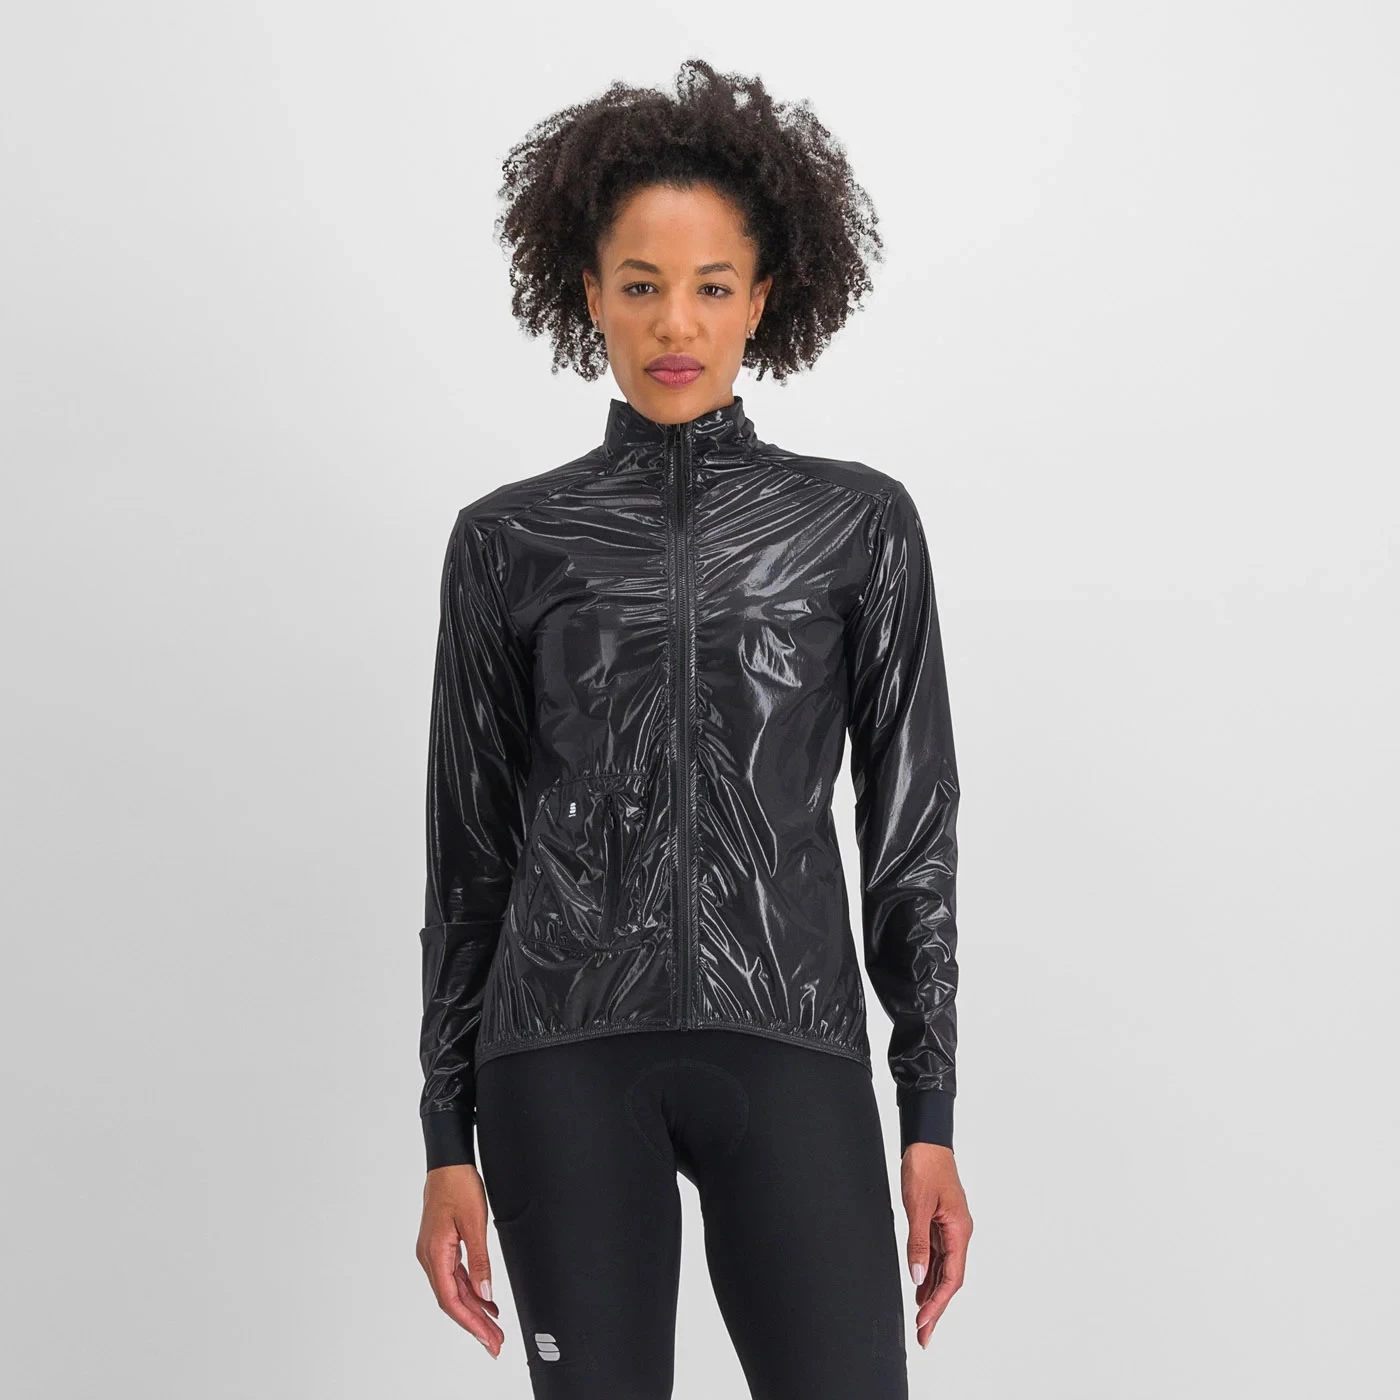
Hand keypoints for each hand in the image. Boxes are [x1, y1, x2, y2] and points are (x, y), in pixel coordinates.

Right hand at [415, 1163, 503, 1357]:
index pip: (451, 1300)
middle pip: (452, 1300)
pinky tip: (486, 1301)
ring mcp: (434, 1253)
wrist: (448, 1162)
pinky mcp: (441, 1247)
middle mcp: (430, 1258)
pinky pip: (455, 1276)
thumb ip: (480, 1260)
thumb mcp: (474, 1222)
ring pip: (454, 1290)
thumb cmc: (459, 1185)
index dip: (470, 1323)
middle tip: (495, 1343)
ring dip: (474, 1309)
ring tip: (494, 1328)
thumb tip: (485, 1293)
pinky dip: (471, 1290)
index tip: (488, 1339)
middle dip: (474, 1323)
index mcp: (435, 1254)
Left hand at [900, 1143, 971, 1348]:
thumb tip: (917, 1277)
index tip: (924, 1323)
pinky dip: (928, 1273)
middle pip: (950, 1279)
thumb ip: (918, 1243)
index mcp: (959, 1231)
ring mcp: (951, 1228)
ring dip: (932, 1294)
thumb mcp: (917, 1206)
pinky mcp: (941, 1222)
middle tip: (923, 1335)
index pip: (952, 1277)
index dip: (938, 1303)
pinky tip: (919, 1287)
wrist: (926, 1141)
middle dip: (936, 1308)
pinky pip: (937, 1255)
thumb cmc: (925, 1167)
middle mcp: (959, 1233)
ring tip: (920, 1319)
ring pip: (943, 1269)